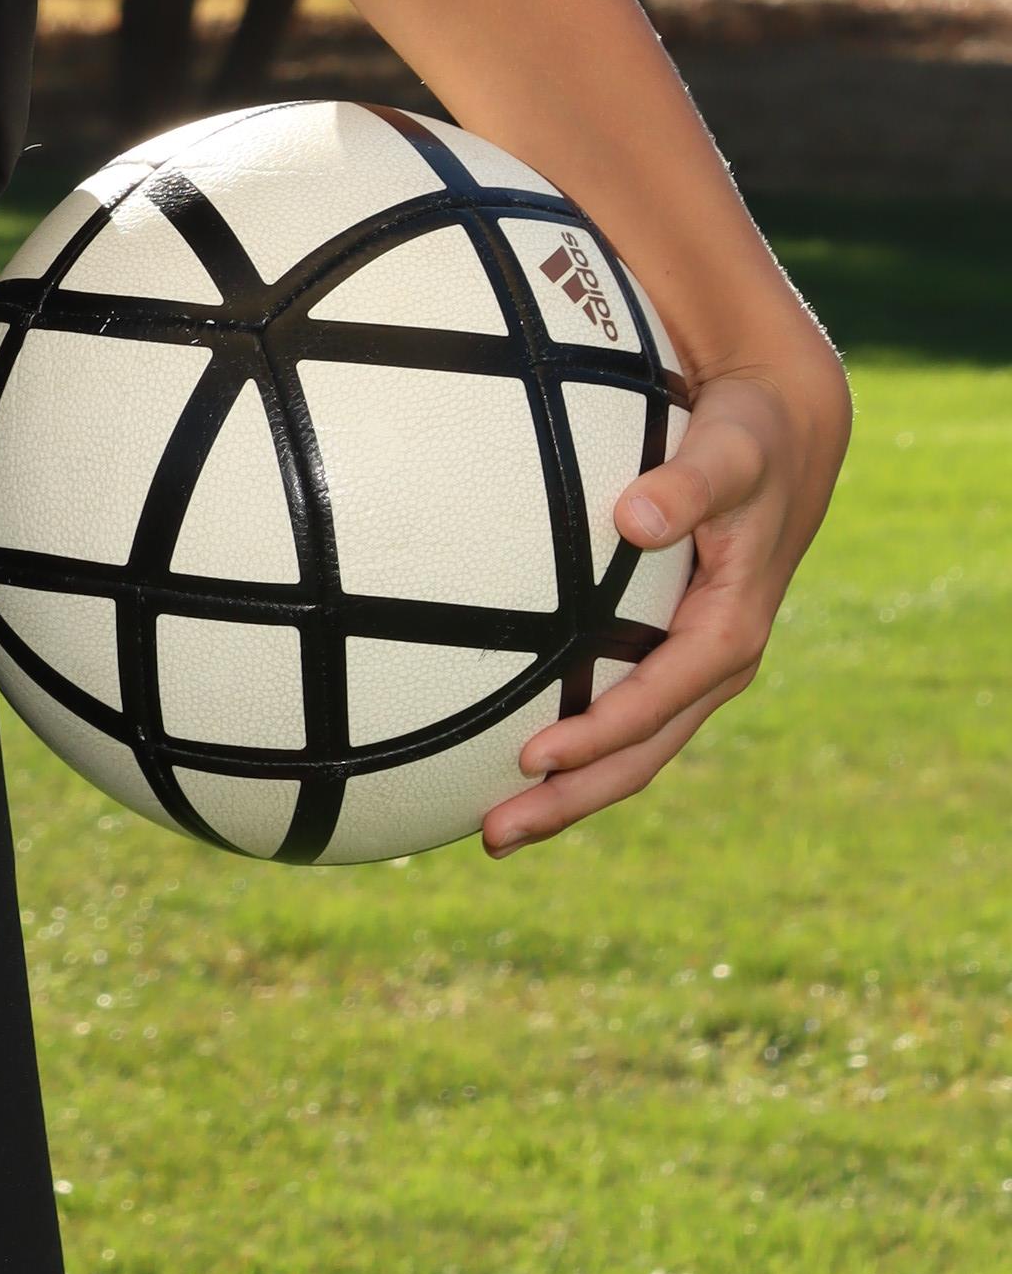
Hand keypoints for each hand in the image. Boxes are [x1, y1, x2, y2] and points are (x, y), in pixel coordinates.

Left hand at [479, 316, 850, 853]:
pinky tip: (511, 761)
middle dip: (571, 799)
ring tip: (493, 831)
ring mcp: (691, 667)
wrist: (781, 436)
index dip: (598, 735)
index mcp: (729, 631)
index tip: (532, 758)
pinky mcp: (669, 653)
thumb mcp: (730, 453)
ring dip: (568, 792)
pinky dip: (575, 748)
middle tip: (493, 837)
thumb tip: (636, 517)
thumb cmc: (749, 440)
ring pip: (630, 749)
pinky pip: (620, 715)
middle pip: (640, 753)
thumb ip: (689, 482)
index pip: (655, 701)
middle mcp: (713, 664)